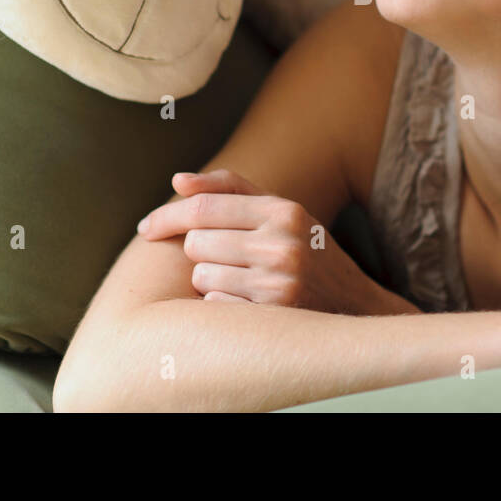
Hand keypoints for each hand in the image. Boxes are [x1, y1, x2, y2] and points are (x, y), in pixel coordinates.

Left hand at [136, 168, 384, 314]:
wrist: (354, 305)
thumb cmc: (307, 251)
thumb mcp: (281, 211)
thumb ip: (230, 188)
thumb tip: (177, 182)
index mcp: (283, 211)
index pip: (203, 208)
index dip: (166, 216)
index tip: (146, 228)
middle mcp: (282, 245)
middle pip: (196, 243)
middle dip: (200, 251)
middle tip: (224, 257)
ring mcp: (278, 284)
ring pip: (201, 277)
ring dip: (209, 279)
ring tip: (240, 280)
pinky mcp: (271, 319)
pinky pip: (214, 305)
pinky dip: (221, 304)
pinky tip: (246, 303)